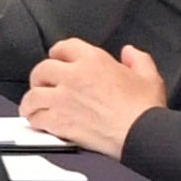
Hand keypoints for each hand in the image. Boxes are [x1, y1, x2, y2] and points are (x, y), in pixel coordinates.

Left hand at [17, 40, 163, 161]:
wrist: (141, 133)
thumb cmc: (144, 109)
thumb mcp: (149, 76)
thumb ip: (137, 59)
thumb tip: (129, 52)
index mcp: (93, 60)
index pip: (64, 47)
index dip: (58, 53)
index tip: (56, 58)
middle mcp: (73, 76)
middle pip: (42, 69)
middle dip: (40, 77)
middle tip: (42, 84)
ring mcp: (63, 99)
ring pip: (33, 95)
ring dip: (31, 100)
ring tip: (32, 105)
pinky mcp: (59, 121)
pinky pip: (36, 117)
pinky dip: (35, 119)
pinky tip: (37, 121)